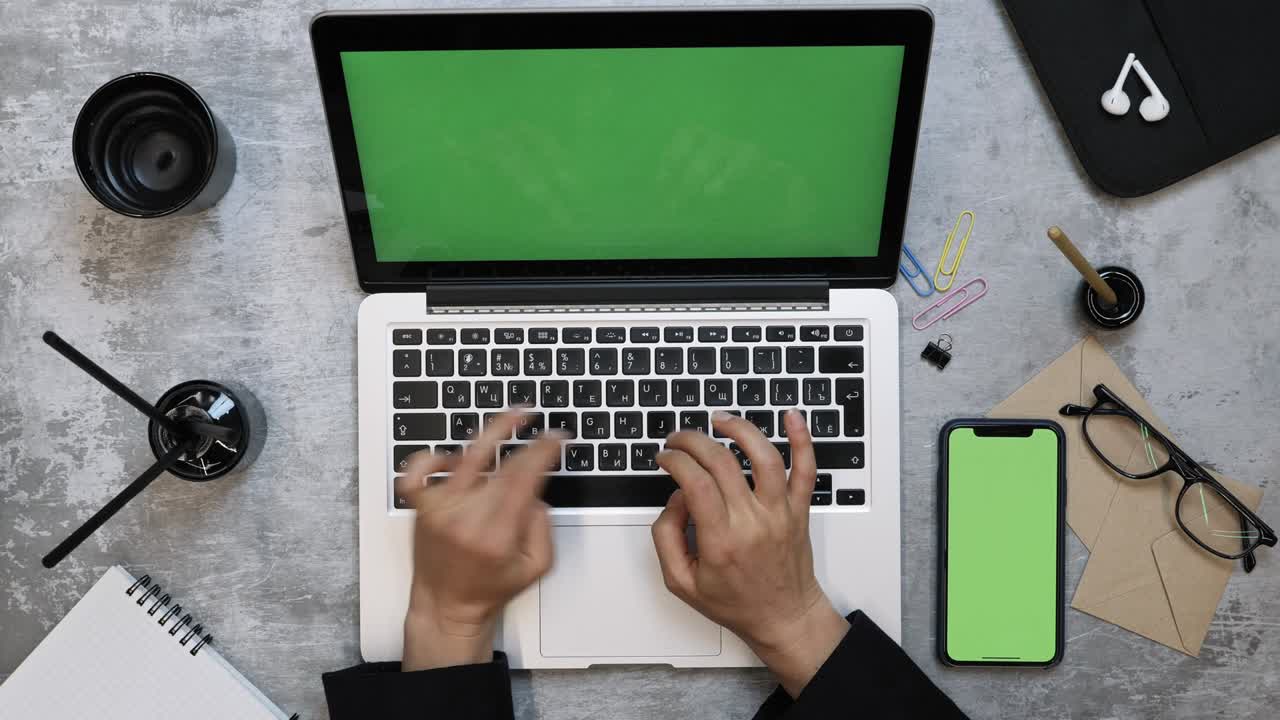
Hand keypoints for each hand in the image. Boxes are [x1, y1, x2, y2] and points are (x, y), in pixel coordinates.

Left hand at [396, 413, 561, 670]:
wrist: (445, 607)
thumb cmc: (488, 590)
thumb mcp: (535, 566)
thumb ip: (543, 526)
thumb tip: (535, 489)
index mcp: (496, 534)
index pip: (523, 477)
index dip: (543, 451)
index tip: (555, 439)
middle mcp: (465, 518)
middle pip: (500, 464)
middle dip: (526, 441)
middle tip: (540, 425)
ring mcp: (439, 510)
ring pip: (465, 457)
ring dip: (491, 432)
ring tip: (511, 416)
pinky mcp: (421, 508)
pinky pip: (417, 473)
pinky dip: (432, 458)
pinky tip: (452, 455)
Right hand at [652, 410, 848, 696]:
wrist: (784, 617)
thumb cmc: (737, 602)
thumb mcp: (681, 582)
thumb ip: (666, 538)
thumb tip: (675, 499)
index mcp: (721, 541)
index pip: (695, 482)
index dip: (674, 460)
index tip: (665, 458)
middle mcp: (752, 522)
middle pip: (722, 462)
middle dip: (692, 441)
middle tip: (678, 439)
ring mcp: (779, 513)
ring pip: (764, 457)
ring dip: (740, 430)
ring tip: (720, 420)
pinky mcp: (798, 509)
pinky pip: (806, 469)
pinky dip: (802, 440)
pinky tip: (792, 416)